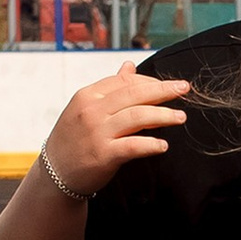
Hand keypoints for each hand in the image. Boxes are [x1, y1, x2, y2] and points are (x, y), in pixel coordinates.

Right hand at [40, 62, 187, 196]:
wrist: (55, 173)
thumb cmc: (74, 139)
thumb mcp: (86, 108)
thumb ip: (110, 88)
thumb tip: (129, 66)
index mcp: (88, 95)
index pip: (124, 81)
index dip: (149, 81)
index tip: (168, 85)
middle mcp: (92, 111)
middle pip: (134, 94)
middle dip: (163, 90)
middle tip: (185, 89)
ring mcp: (97, 132)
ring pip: (137, 117)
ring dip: (163, 115)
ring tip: (180, 117)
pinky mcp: (103, 155)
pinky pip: (132, 146)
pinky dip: (150, 144)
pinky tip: (163, 145)